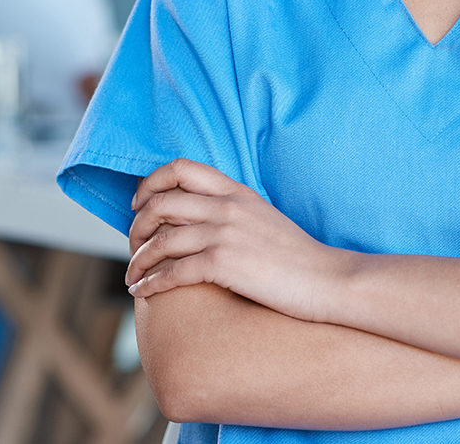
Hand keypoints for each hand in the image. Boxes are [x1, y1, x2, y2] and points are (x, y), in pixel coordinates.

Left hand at [126, 159, 348, 321]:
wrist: (327, 280)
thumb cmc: (297, 256)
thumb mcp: (263, 217)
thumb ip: (232, 209)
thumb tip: (198, 216)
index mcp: (236, 191)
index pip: (181, 168)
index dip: (151, 183)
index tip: (140, 203)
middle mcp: (227, 207)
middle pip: (161, 203)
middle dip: (137, 225)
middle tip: (132, 244)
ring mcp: (225, 234)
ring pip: (161, 239)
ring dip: (138, 259)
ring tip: (132, 275)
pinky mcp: (225, 264)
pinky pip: (174, 271)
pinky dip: (152, 282)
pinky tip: (144, 291)